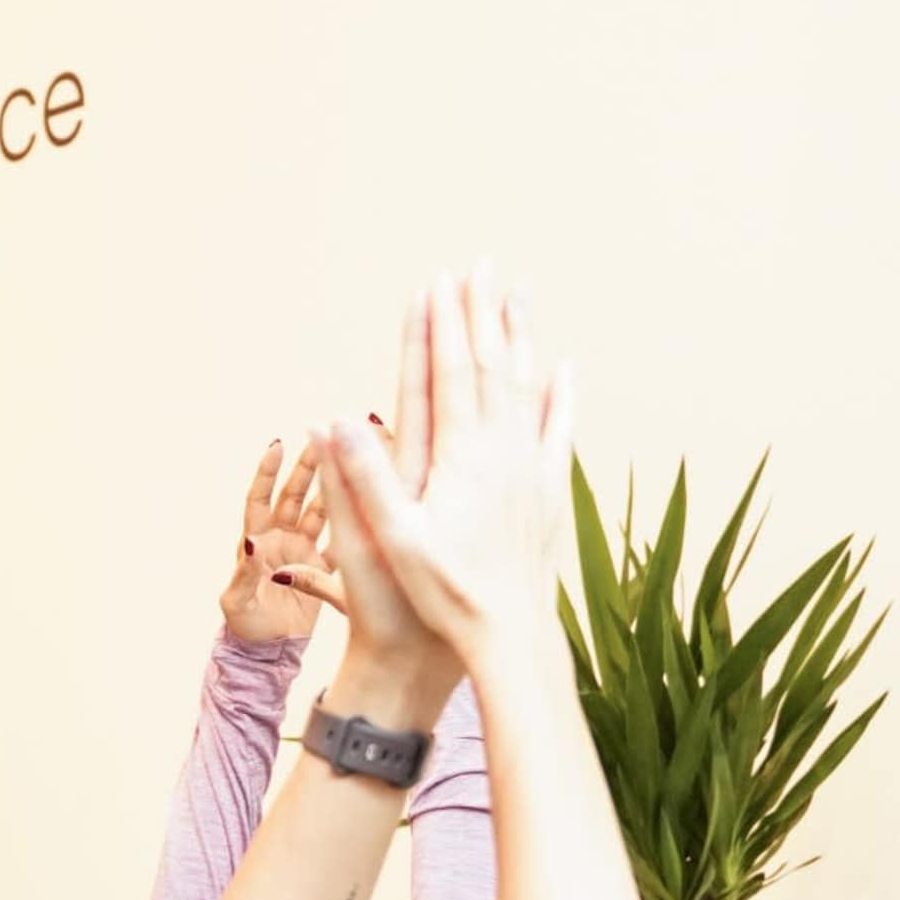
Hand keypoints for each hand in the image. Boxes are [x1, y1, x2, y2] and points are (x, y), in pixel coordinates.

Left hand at [220, 435, 337, 650]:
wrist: (270, 652)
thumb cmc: (245, 626)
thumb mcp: (237, 601)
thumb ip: (245, 572)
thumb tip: (251, 543)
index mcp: (256, 541)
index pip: (260, 498)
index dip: (267, 473)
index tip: (277, 446)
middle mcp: (282, 539)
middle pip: (294, 496)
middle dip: (307, 469)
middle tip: (323, 442)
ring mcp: (304, 551)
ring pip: (320, 512)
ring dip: (332, 489)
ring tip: (349, 461)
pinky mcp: (323, 568)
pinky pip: (341, 541)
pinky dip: (354, 525)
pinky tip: (370, 504)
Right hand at [323, 275, 574, 690]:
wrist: (511, 634)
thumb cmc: (445, 593)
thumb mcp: (392, 539)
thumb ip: (364, 477)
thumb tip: (335, 419)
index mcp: (460, 456)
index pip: (449, 373)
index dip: (441, 325)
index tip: (437, 283)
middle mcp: (501, 451)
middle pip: (492, 365)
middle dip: (481, 312)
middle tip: (479, 266)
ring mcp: (531, 467)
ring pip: (527, 385)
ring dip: (521, 336)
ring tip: (519, 295)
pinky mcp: (551, 489)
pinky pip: (558, 428)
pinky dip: (560, 393)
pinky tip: (563, 367)